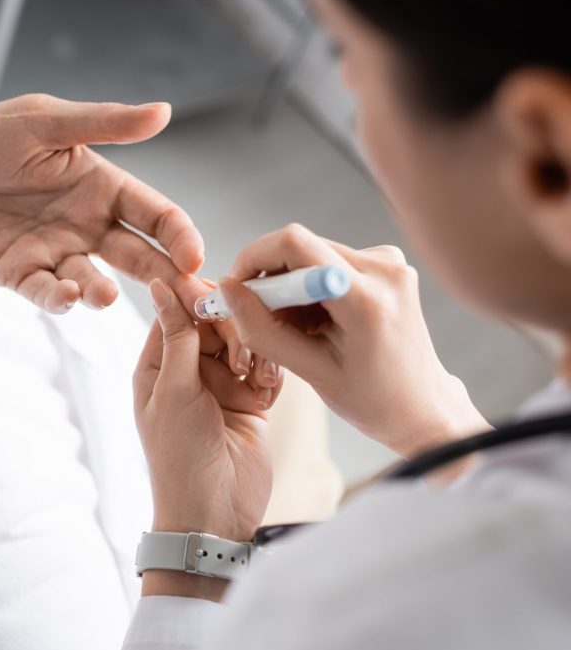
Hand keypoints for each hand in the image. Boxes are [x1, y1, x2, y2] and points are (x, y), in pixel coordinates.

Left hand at [0, 94, 206, 311]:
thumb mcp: (42, 121)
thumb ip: (102, 123)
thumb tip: (163, 111)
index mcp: (102, 187)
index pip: (155, 216)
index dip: (180, 237)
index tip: (195, 259)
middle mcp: (87, 226)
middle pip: (140, 257)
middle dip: (169, 281)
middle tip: (192, 304)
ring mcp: (57, 255)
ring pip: (94, 282)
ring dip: (103, 293)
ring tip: (103, 294)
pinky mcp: (23, 277)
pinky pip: (47, 294)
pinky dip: (59, 300)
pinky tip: (65, 297)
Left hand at [134, 280, 281, 549]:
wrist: (214, 513)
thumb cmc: (180, 456)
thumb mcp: (174, 390)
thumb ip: (177, 336)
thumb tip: (160, 286)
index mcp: (159, 365)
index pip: (179, 312)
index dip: (200, 300)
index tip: (223, 294)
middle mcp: (190, 370)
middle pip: (217, 322)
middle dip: (234, 330)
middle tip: (242, 357)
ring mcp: (223, 385)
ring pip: (247, 341)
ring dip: (256, 352)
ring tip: (257, 379)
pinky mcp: (252, 400)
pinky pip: (267, 368)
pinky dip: (271, 373)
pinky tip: (268, 389)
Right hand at [217, 224, 489, 458]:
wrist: (423, 406)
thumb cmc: (373, 399)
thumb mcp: (311, 372)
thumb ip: (263, 331)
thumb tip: (227, 291)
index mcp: (367, 298)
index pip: (294, 244)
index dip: (253, 259)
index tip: (237, 290)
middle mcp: (384, 267)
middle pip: (300, 247)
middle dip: (271, 281)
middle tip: (268, 323)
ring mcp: (389, 261)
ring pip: (311, 254)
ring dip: (291, 288)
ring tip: (301, 332)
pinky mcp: (387, 263)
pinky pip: (329, 262)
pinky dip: (311, 288)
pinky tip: (320, 323)